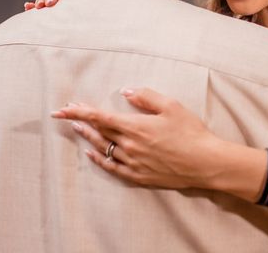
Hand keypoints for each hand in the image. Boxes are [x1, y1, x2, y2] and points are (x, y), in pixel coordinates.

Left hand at [52, 88, 219, 188]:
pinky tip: (91, 153)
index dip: (79, 111)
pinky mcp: (138, 176)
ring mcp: (132, 163)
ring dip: (87, 137)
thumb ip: (146, 97)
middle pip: (98, 131)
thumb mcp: (171, 106)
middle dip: (80, 121)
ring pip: (103, 148)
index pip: (99, 116)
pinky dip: (99, 160)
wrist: (205, 163)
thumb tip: (126, 91)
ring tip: (76, 128)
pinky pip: (112, 168)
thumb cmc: (191, 132)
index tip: (62, 108)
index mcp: (135, 126)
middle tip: (65, 113)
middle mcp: (129, 145)